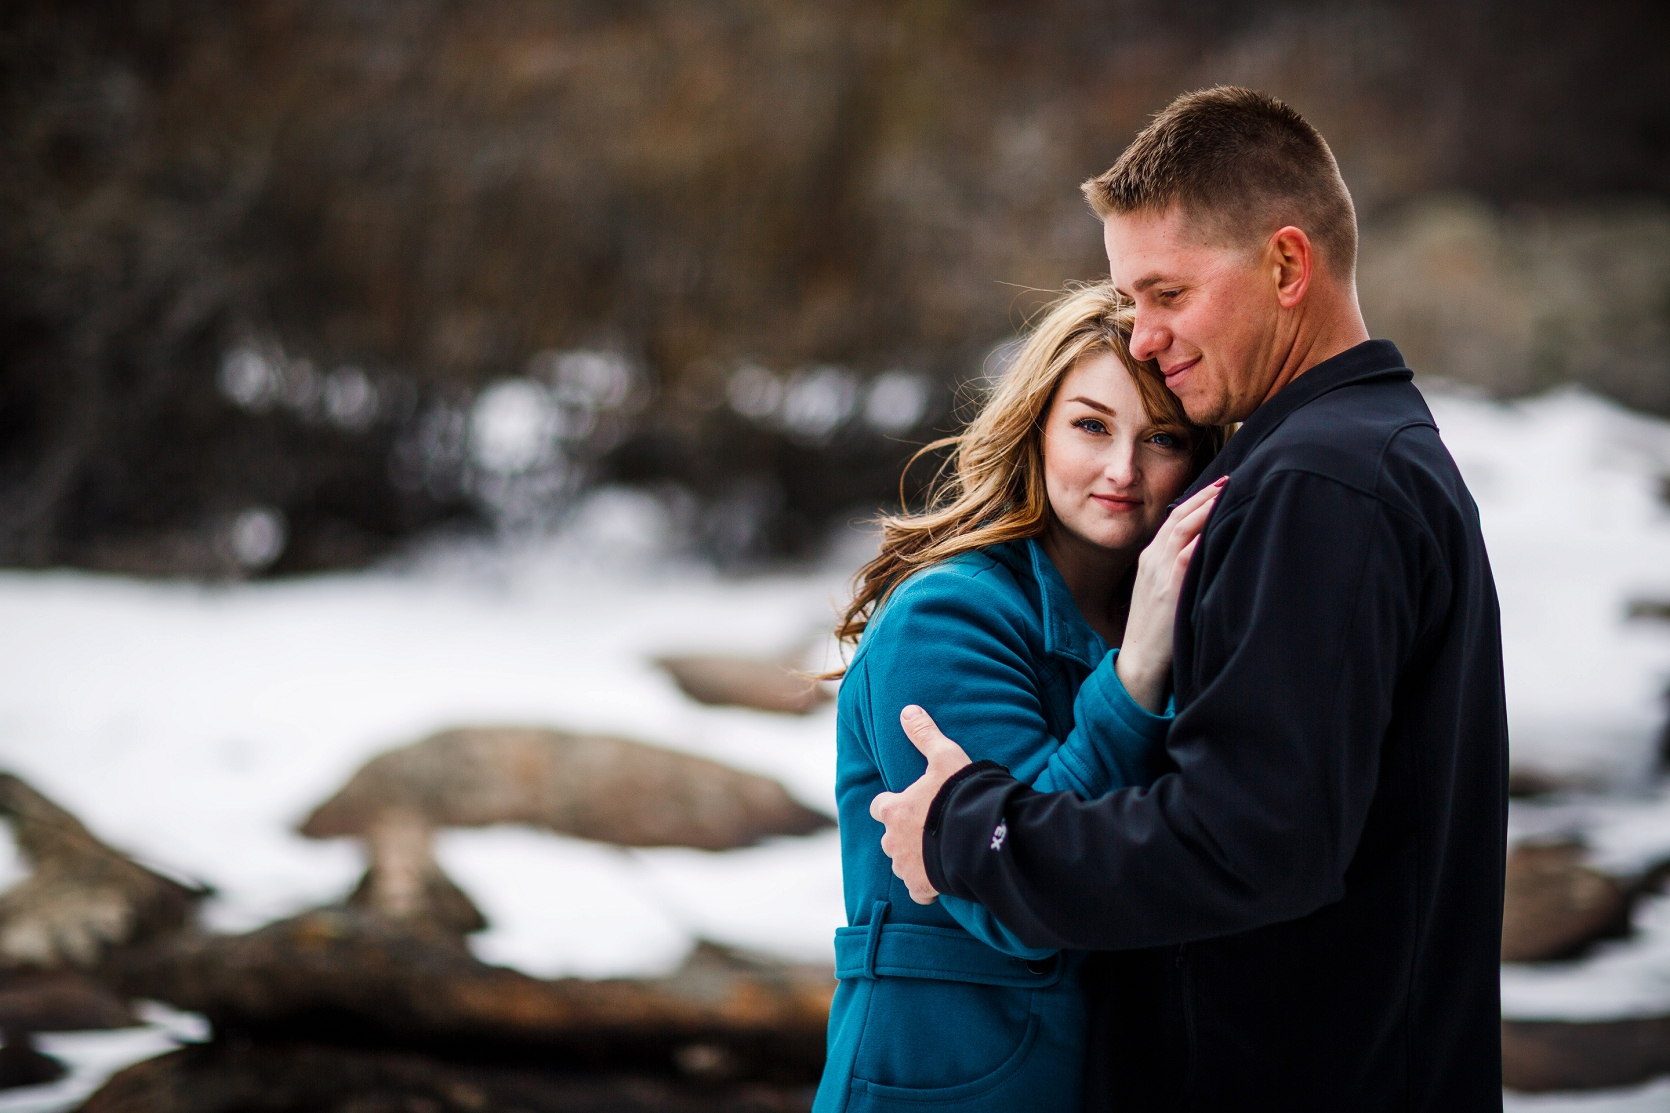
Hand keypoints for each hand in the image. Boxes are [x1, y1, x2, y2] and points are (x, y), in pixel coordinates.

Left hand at [869, 705, 972, 903]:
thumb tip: (907, 709)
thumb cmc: (959, 795)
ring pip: (902, 864)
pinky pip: (918, 891)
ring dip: (914, 859)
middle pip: (889, 838)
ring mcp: (905, 867)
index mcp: (892, 810)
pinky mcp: (922, 887)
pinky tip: (943, 879)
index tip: (907, 803)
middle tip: (929, 828)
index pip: (878, 807)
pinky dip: (927, 886)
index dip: (892, 805)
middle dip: (904, 834)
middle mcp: (892, 840)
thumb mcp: (945, 757)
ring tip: (939, 851)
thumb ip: (924, 734)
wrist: (979, 837)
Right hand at [1117, 477, 1225, 711]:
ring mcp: (1160, 572)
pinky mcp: (1170, 587)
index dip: (1197, 500)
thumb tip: (1204, 552)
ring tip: (1231, 492)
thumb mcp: (1161, 592)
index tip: (1219, 486)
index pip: (1174, 520)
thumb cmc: (1156, 630)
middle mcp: (1153, 559)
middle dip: (1206, 496)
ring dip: (1208, 507)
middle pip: (1180, 517)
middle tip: (1232, 479)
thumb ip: (1177, 569)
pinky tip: (1221, 522)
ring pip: (1183, 528)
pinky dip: (1203, 535)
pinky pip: (1187, 553)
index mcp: (1150, 558)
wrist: (1140, 659)